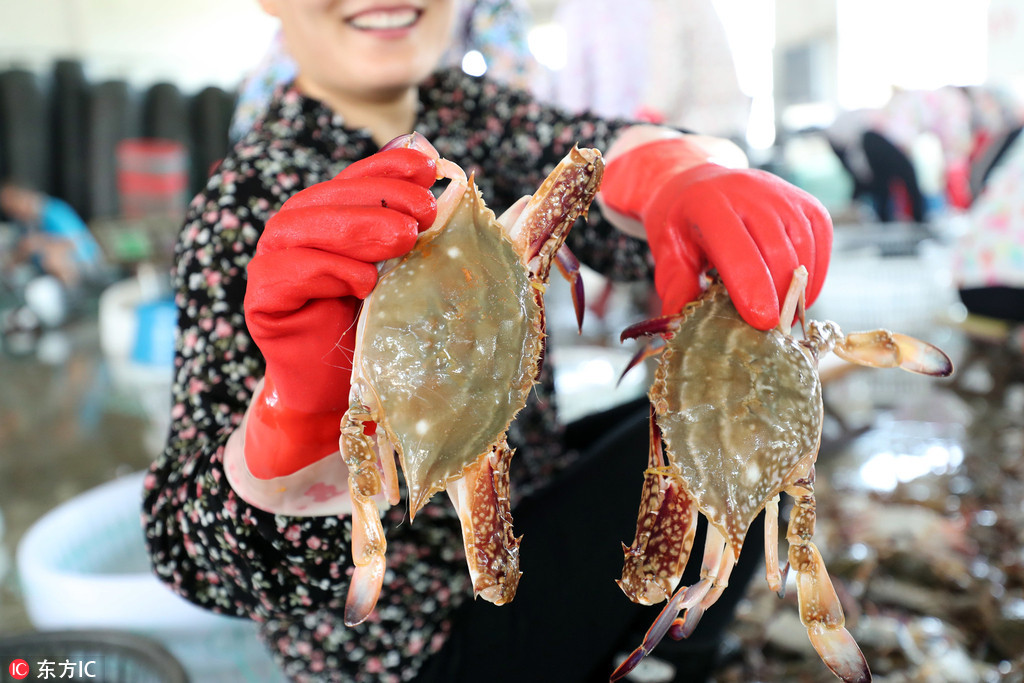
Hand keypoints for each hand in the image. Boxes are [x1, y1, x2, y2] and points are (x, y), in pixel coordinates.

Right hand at [242, 147, 437, 477]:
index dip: (388, 166)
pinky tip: (365, 282)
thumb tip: (431, 159)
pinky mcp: (261, 300)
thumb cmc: (377, 328)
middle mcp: (294, 232)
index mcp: (326, 216)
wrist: (343, 392)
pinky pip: (288, 272)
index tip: (429, 168)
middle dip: (380, 199)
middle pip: (329, 198)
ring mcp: (271, 263)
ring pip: (304, 228)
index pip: (355, 178)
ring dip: (358, 229)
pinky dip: (328, 271)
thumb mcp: (402, 270)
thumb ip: (408, 219)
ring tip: (404, 240)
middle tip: (423, 215)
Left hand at [600, 136, 831, 329]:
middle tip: (773, 330)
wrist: (700, 183)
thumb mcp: (668, 252)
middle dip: (780, 296)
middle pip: (776, 251)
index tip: (763, 322)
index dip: (752, 288)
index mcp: (709, 205)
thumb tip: (679, 332)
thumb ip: (677, 288)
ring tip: (784, 315)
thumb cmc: (684, 224)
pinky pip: (820, 238)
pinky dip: (815, 272)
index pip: (737, 249)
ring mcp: (781, 194)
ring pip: (803, 246)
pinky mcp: (804, 201)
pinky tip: (800, 294)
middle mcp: (749, 192)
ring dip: (799, 287)